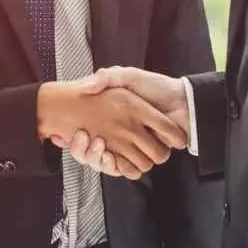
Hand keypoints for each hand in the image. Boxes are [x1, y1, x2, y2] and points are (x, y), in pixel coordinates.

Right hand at [37, 79, 187, 179]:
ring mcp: (129, 148)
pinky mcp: (142, 157)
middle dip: (83, 152)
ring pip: (104, 164)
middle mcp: (116, 136)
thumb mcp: (127, 76)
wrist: (183, 101)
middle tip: (83, 140)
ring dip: (98, 159)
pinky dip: (117, 167)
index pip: (81, 135)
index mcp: (108, 118)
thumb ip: (106, 77)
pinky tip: (112, 157)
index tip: (64, 135)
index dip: (73, 138)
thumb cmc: (155, 87)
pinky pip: (125, 170)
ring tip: (99, 147)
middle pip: (89, 153)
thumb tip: (86, 88)